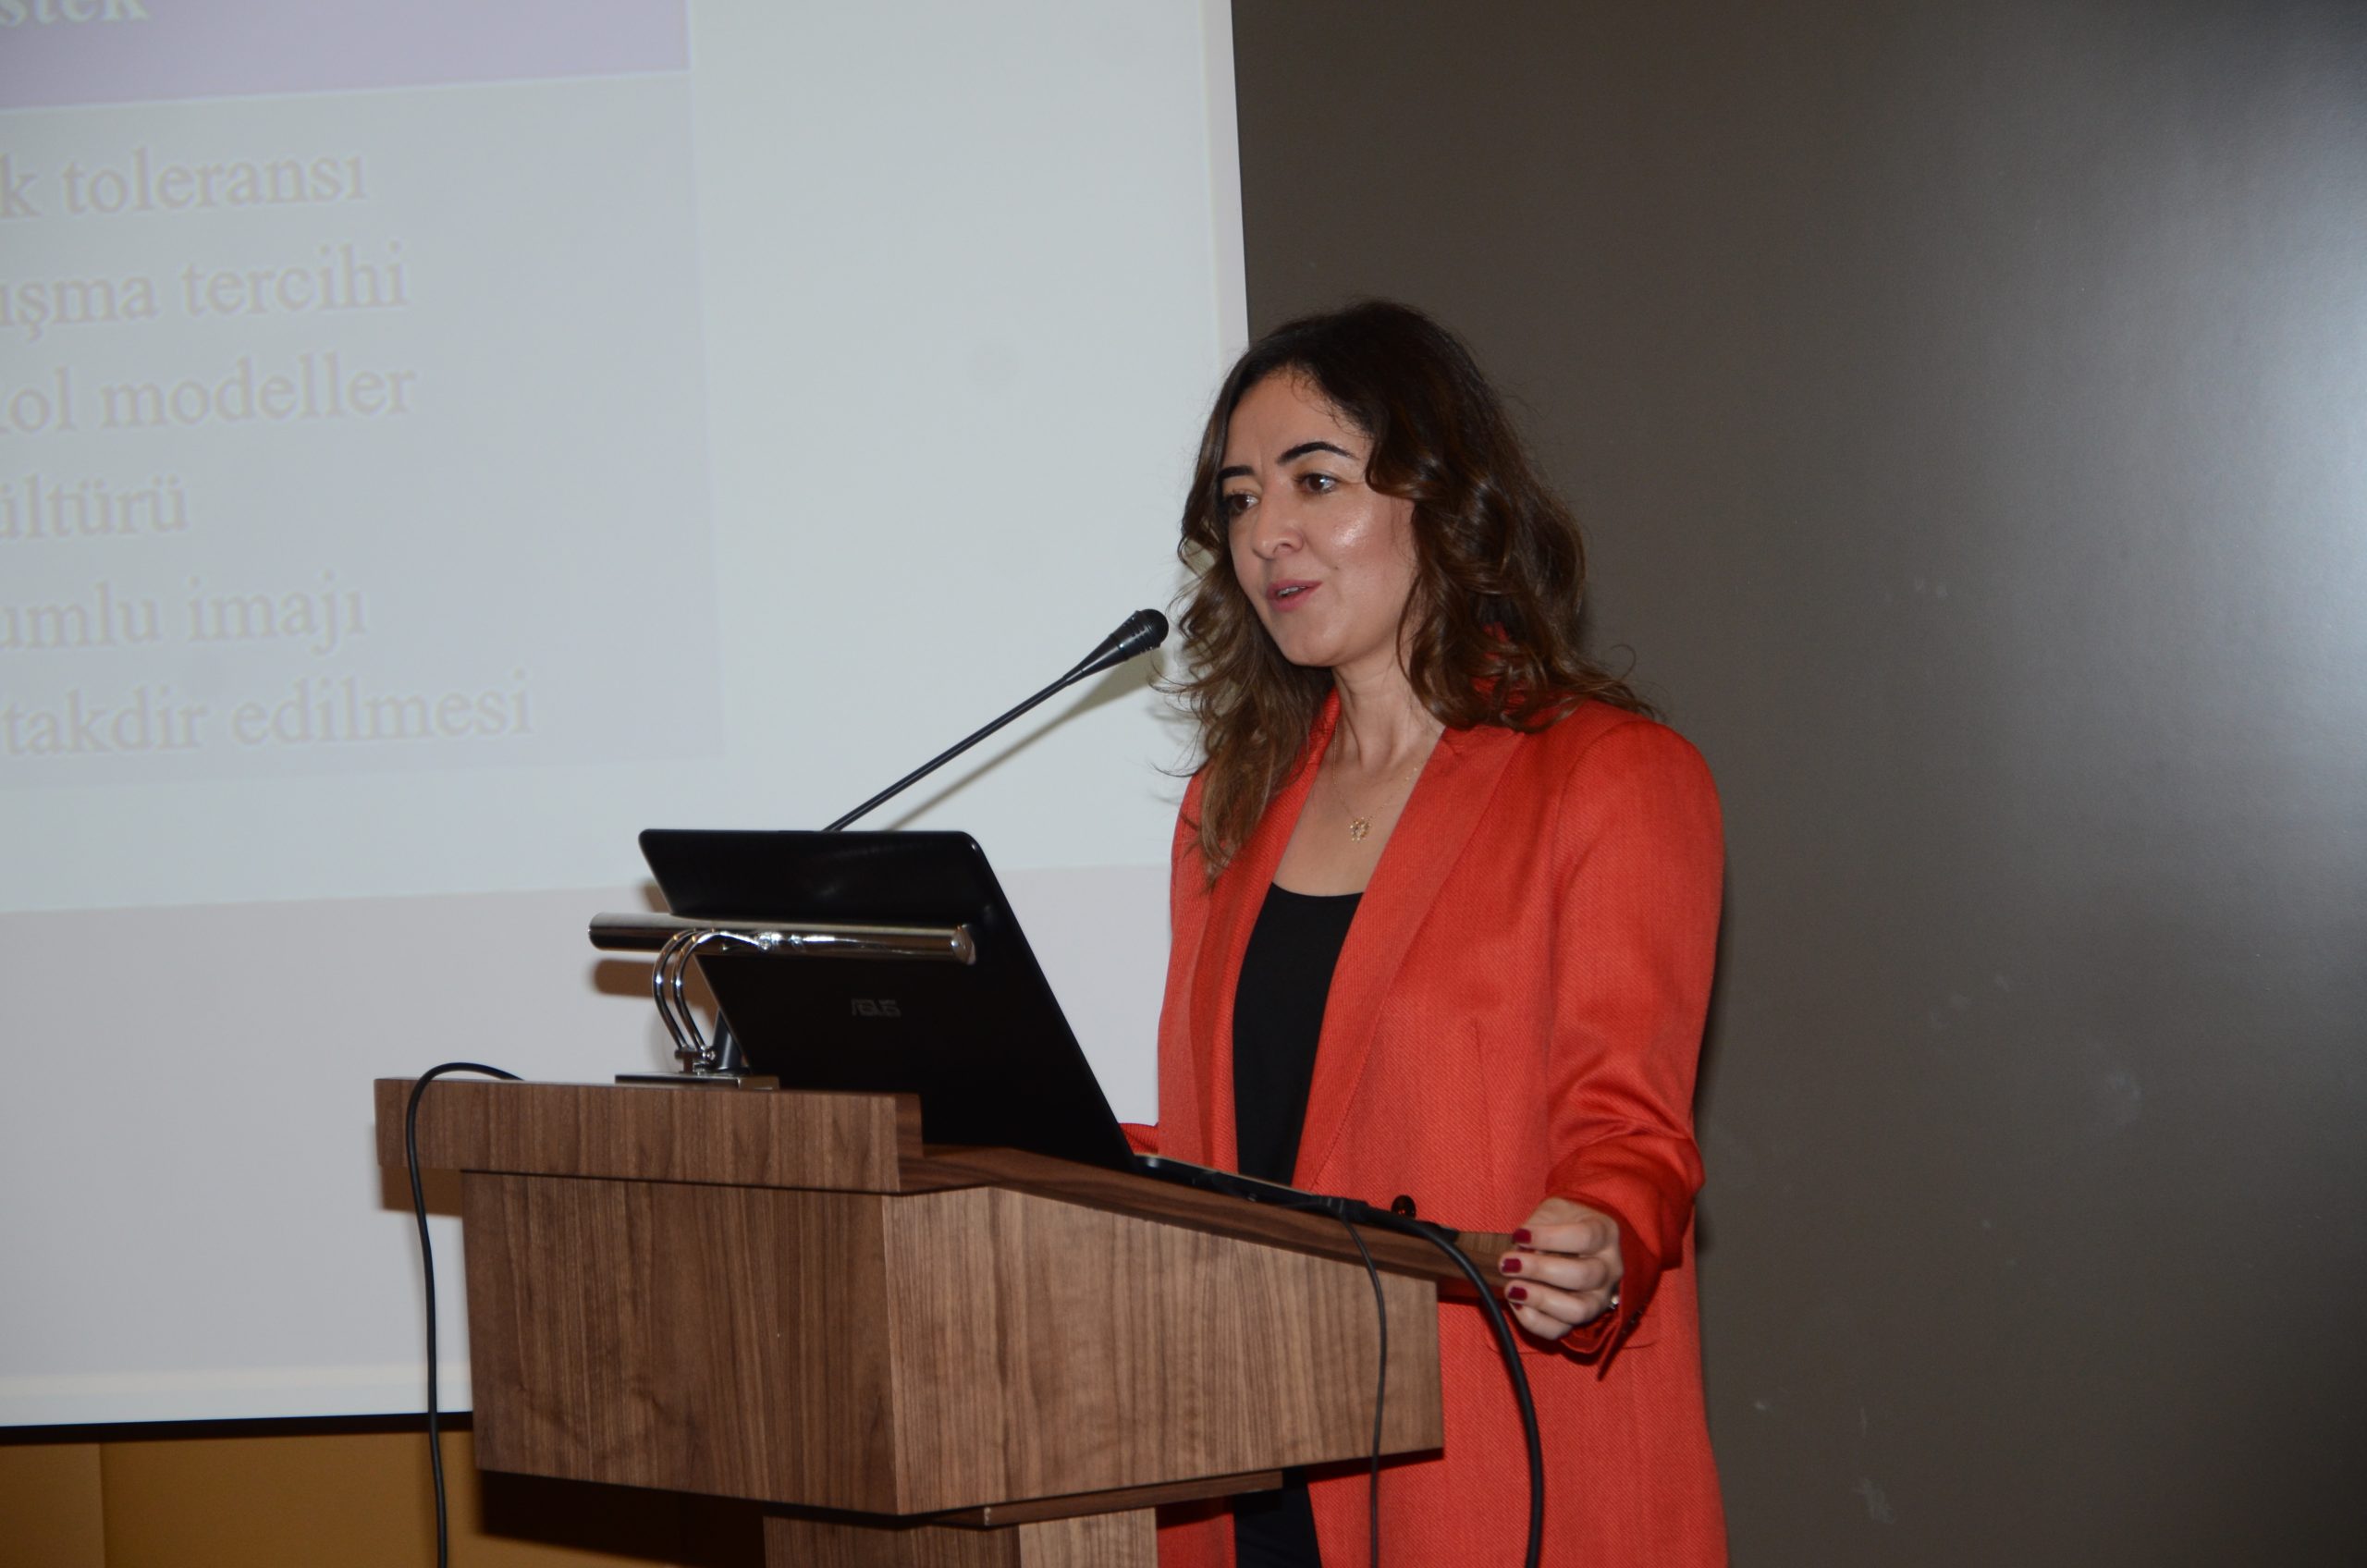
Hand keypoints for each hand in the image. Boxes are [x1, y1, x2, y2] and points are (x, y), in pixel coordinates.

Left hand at [1498, 1196, 1622, 1340]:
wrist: (1578, 1239)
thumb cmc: (1564, 1222)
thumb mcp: (1555, 1210)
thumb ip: (1540, 1223)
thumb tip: (1521, 1246)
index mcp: (1605, 1234)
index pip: (1584, 1237)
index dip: (1549, 1238)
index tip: (1519, 1235)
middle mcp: (1609, 1269)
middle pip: (1582, 1276)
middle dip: (1539, 1270)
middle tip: (1507, 1264)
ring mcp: (1599, 1299)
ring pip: (1578, 1310)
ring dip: (1540, 1300)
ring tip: (1511, 1288)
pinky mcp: (1582, 1320)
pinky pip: (1561, 1330)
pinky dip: (1535, 1322)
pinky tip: (1517, 1305)